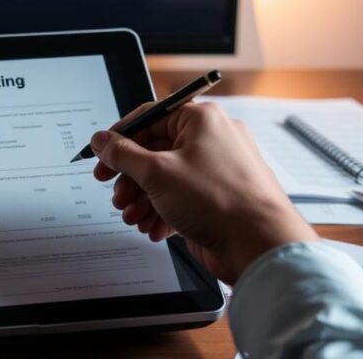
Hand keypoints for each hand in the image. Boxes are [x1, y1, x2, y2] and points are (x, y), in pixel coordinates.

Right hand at [91, 102, 317, 283]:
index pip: (150, 117)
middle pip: (155, 151)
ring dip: (143, 199)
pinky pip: (182, 198)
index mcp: (202, 120)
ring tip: (132, 216)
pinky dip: (163, 212)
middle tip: (116, 194)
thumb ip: (123, 155)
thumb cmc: (220, 201)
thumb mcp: (157, 173)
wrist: (260, 245)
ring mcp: (217, 169)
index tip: (102, 156)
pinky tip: (153, 228)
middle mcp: (212, 140)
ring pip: (166, 178)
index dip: (121, 138)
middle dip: (131, 178)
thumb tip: (103, 141)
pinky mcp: (218, 197)